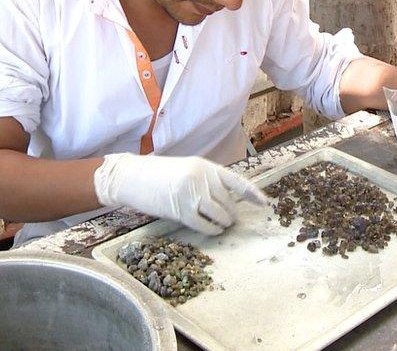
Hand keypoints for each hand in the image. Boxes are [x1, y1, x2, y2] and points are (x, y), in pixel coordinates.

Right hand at [93, 153, 267, 234]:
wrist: (132, 176)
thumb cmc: (158, 174)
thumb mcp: (187, 168)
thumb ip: (206, 180)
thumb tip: (226, 199)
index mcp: (205, 166)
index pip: (236, 181)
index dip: (252, 194)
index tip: (264, 203)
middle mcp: (201, 179)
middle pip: (228, 202)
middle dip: (232, 213)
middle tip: (231, 219)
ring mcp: (192, 195)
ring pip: (219, 214)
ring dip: (224, 222)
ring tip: (224, 225)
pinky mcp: (181, 210)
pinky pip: (205, 225)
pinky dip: (213, 230)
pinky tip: (214, 230)